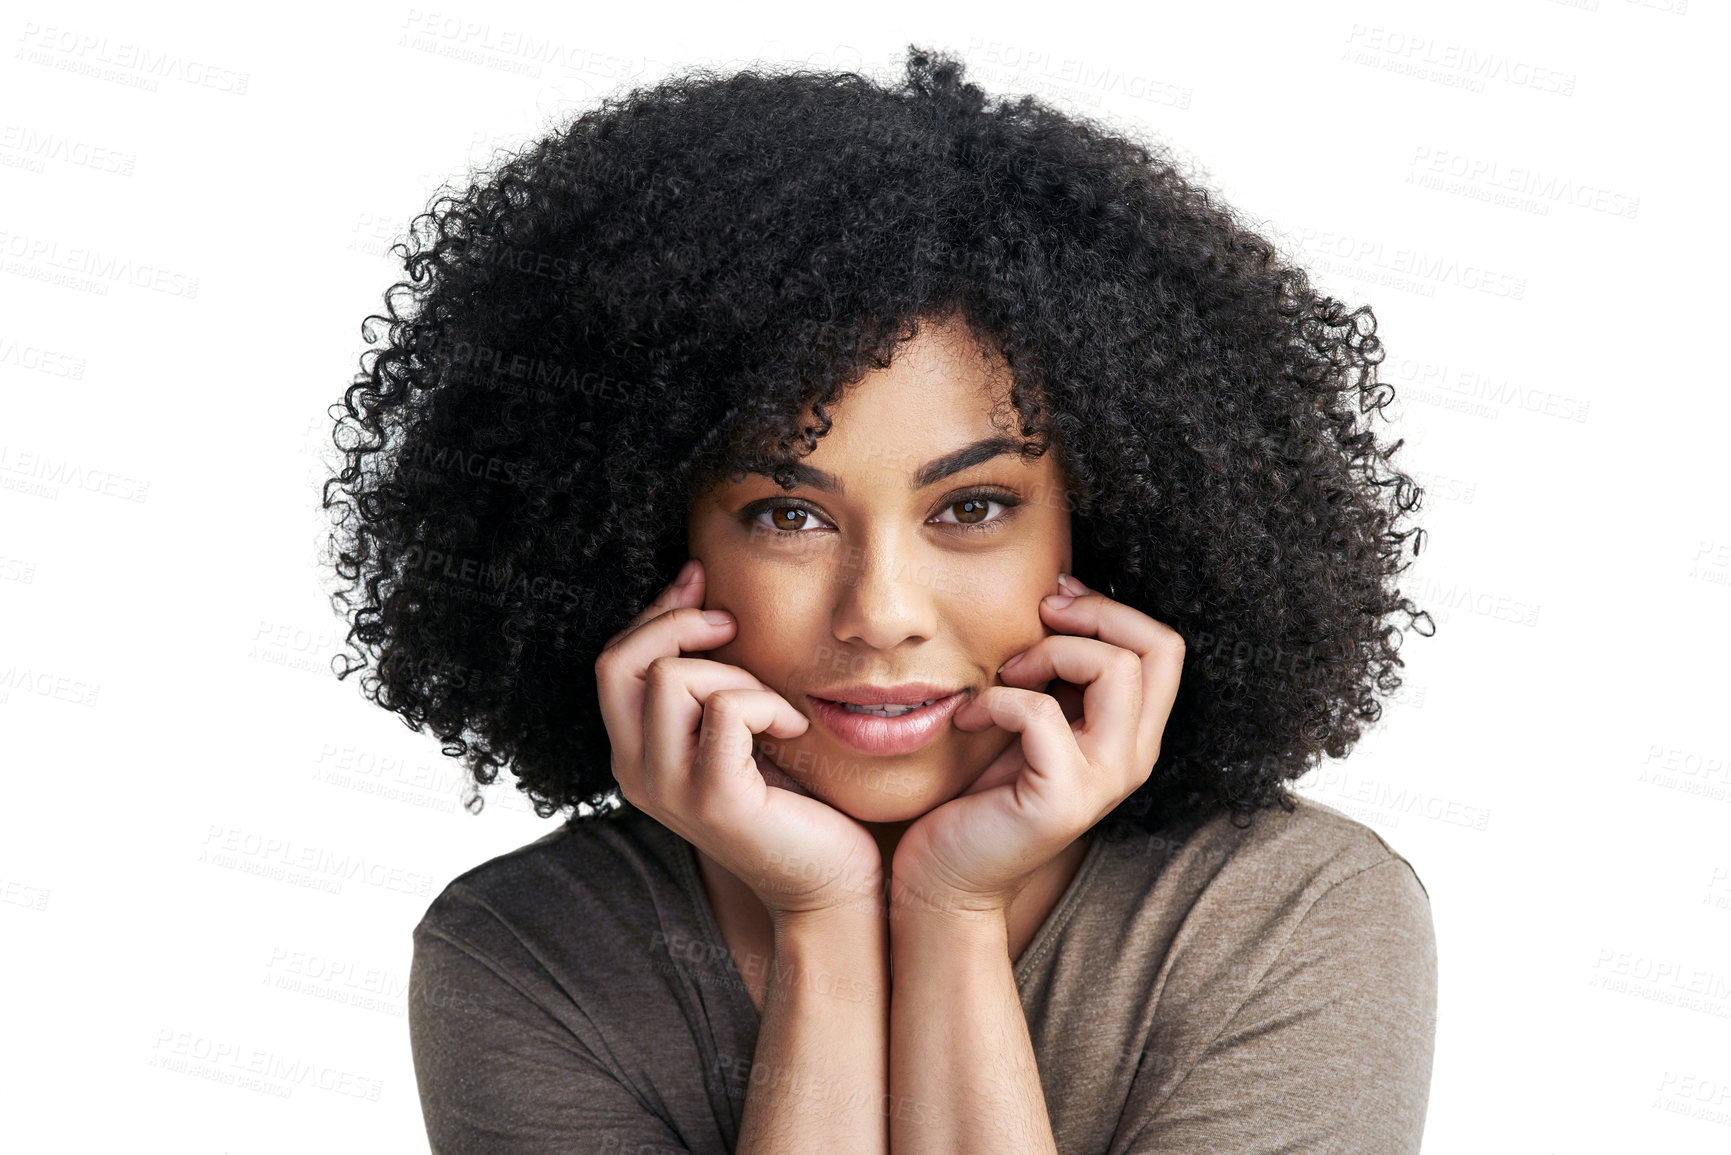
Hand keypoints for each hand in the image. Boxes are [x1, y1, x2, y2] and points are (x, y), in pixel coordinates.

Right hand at [595, 558, 884, 920]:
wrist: (830, 879)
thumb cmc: (793, 796)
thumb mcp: (736, 723)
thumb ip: (708, 674)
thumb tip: (698, 581)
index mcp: (636, 754)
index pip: (613, 661)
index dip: (656, 613)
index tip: (701, 582)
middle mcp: (637, 774)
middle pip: (620, 662)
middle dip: (678, 624)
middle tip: (732, 626)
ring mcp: (670, 790)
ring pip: (673, 678)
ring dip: (735, 675)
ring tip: (773, 708)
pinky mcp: (714, 800)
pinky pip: (729, 709)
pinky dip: (769, 704)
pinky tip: (794, 730)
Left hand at [891, 573, 1183, 916]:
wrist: (946, 875)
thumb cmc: (980, 792)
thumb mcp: (1032, 717)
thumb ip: (1060, 672)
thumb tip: (1059, 592)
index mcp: (1131, 733)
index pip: (1164, 646)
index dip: (1110, 608)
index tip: (1052, 602)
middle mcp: (1134, 757)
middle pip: (1159, 647)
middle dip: (1093, 615)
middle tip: (1036, 621)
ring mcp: (1104, 781)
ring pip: (1115, 669)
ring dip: (1047, 653)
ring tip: (1002, 676)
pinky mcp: (1062, 800)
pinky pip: (1041, 713)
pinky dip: (997, 699)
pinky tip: (968, 718)